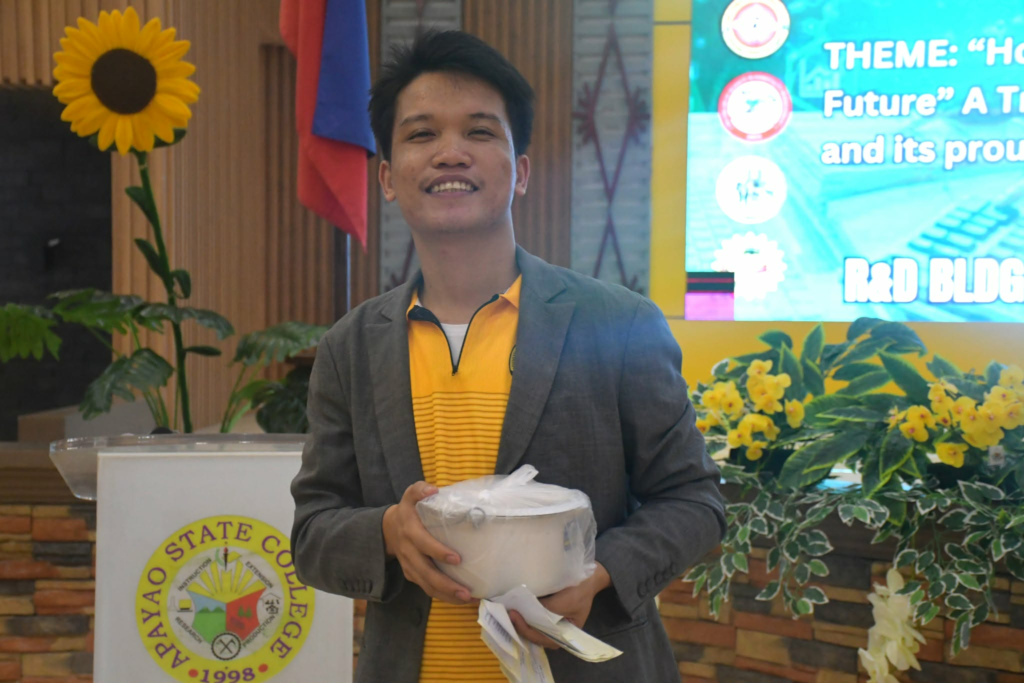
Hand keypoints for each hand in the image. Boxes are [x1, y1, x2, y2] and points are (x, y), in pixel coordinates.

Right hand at [383, 481, 474, 604]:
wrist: (388, 529)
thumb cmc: (409, 510)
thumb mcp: (410, 495)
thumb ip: (420, 490)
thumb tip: (433, 489)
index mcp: (410, 532)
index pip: (424, 544)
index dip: (439, 552)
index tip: (457, 559)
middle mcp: (409, 552)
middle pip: (426, 573)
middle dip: (446, 584)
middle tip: (466, 591)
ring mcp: (410, 566)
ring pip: (427, 586)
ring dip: (447, 595)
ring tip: (468, 599)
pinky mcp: (413, 575)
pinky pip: (427, 588)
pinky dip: (444, 596)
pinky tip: (461, 599)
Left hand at [509, 562, 611, 649]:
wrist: (589, 576)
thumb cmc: (579, 591)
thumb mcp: (563, 602)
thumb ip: (545, 609)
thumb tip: (523, 609)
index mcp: (564, 635)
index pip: (541, 638)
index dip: (526, 630)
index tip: (514, 616)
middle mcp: (555, 631)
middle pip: (534, 634)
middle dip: (519, 625)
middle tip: (507, 612)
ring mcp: (550, 621)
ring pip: (532, 625)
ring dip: (520, 618)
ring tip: (508, 609)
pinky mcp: (546, 611)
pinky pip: (533, 615)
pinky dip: (524, 611)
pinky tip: (515, 605)